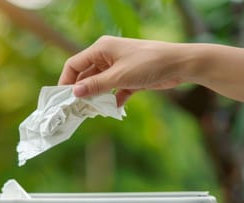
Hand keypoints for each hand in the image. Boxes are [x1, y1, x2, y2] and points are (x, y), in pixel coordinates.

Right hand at [59, 36, 185, 105]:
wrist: (180, 64)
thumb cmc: (149, 63)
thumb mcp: (119, 77)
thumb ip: (95, 85)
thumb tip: (74, 93)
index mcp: (101, 49)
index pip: (74, 64)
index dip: (66, 81)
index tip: (63, 98)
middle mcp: (107, 56)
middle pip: (85, 76)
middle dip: (81, 92)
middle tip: (76, 109)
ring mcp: (118, 67)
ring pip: (99, 84)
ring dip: (96, 97)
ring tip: (92, 111)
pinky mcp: (129, 78)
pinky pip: (114, 91)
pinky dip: (112, 100)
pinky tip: (113, 109)